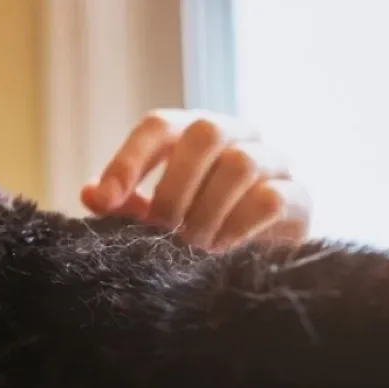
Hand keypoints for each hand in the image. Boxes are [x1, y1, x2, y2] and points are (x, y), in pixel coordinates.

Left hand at [80, 109, 311, 250]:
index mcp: (194, 133)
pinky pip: (270, 199)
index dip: (128, 161)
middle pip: (205, 132)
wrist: (258, 261)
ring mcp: (272, 161)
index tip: (104, 201)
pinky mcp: (298, 196)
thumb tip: (90, 194)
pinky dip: (238, 229)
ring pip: (240, 164)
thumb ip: (123, 203)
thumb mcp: (152, 215)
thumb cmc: (196, 227)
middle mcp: (237, 135)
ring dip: (207, 212)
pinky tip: (221, 252)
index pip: (159, 126)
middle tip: (162, 230)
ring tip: (191, 247)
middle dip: (174, 187)